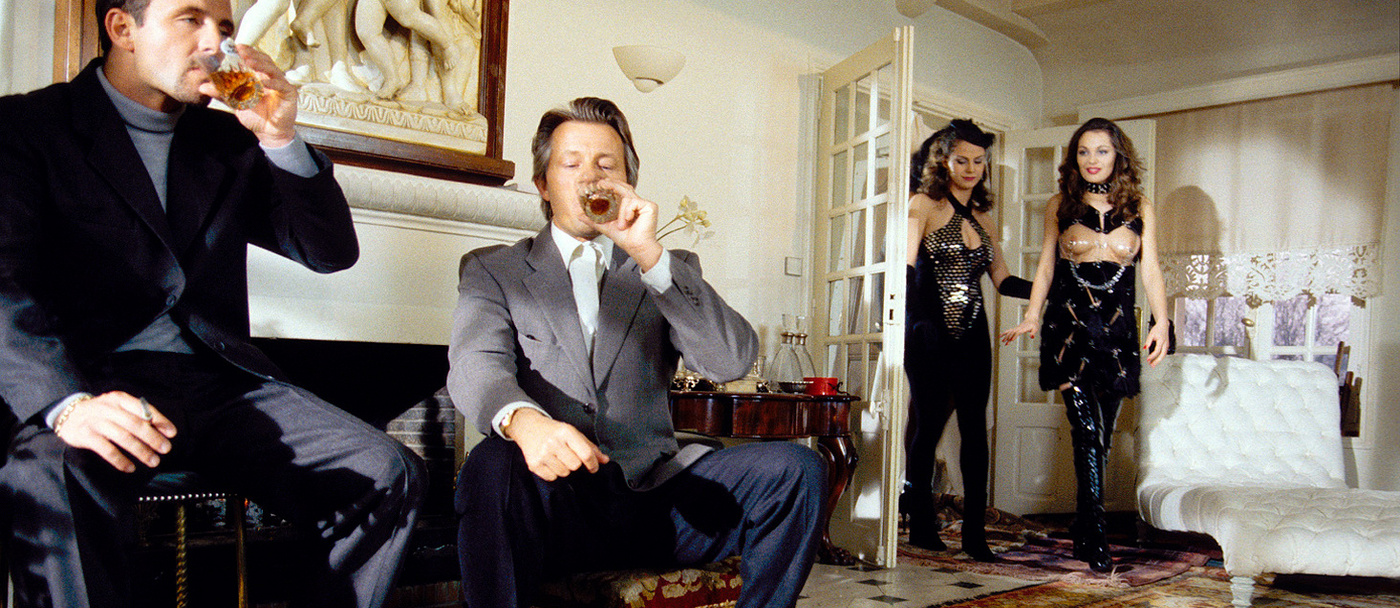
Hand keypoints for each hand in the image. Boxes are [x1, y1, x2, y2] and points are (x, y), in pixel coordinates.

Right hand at [54, 392, 176, 472]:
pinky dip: (120, 460)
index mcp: (119, 399)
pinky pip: (106, 449)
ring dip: (140, 450)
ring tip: (153, 461)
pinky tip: (130, 468)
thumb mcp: (117, 407)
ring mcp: (96, 422)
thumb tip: (162, 429)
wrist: (66, 414)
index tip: (172, 433)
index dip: (160, 421)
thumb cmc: (100, 412)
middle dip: (153, 438)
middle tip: (165, 449)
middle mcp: (108, 408)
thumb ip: (136, 415)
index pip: (143, 409)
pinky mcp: (85, 435)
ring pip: (123, 437)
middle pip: (135, 424)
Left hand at [199, 44, 298, 147]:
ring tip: (251, 62)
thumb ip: (222, 93)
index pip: (253, 59)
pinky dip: (272, 83)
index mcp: (258, 77)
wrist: (268, 133)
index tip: (235, 47)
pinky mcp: (289, 93)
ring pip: (273, 69)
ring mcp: (280, 84)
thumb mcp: (235, 103)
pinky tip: (262, 83)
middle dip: (253, 54)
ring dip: (261, 64)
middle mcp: (270, 78)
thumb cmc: (256, 117)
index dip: (246, 52)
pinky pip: (281, 85)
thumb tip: (203, 86)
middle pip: (264, 60)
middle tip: (242, 51)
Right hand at [504, 409, 609, 481]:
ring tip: (557, 457)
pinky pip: (552, 478)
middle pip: (575, 465)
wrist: (528, 427)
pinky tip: (550, 461)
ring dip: (564, 468)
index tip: (593, 467)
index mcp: (566, 432)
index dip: (593, 463)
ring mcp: (542, 454)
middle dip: (575, 464)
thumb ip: (590, 447)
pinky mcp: (534, 464)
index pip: (585, 453)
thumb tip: (604, 460)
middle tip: (569, 456)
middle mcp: (553, 442)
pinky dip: (553, 472)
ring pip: (564, 473)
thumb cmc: (554, 431)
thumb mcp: (573, 433)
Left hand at [588, 179, 662, 270]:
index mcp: (628, 206)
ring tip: (621, 226)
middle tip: (601, 183)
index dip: (611, 185)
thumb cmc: (626, 238)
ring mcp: (643, 204)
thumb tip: (579, 214)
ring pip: (627, 196)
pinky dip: (627, 212)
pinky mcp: (650, 206)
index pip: (620, 190)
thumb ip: (593, 220)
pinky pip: (634, 202)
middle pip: (624, 187)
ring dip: (620, 212)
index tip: (600, 184)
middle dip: (612, 184)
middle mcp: (636, 203)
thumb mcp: (605, 226)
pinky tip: (628, 221)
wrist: (636, 248)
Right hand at [999, 319, 1038, 344]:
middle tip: (1006, 343)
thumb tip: (1032, 337)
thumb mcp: (1035, 329)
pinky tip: (1000, 336)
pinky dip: (1004, 333)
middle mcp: (1018, 328)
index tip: (1011, 340)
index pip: (1018, 332)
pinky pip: (1009, 331)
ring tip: (1002, 341)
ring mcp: (1016, 328)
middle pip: (1012, 333)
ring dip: (1006, 336)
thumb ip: (1033, 333)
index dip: (1014, 336)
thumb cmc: (1034, 325)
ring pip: (1009, 332)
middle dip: (1008, 338)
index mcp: (1023, 329)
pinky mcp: (1015, 329)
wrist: (1031, 319)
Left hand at [1143, 321, 1170, 366]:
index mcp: (1162, 341)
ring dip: (1158, 360)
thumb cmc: (1158, 329)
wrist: (1164, 325)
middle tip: (1152, 365)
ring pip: (1164, 355)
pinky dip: (1160, 357)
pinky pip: (1164, 353)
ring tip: (1153, 364)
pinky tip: (1156, 360)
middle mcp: (1165, 344)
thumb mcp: (1151, 334)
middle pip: (1162, 355)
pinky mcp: (1167, 346)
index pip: (1157, 351)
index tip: (1148, 359)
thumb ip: (1148, 341)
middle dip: (1157, 361)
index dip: (1152, 356)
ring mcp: (1167, 345)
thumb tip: (1145, 348)